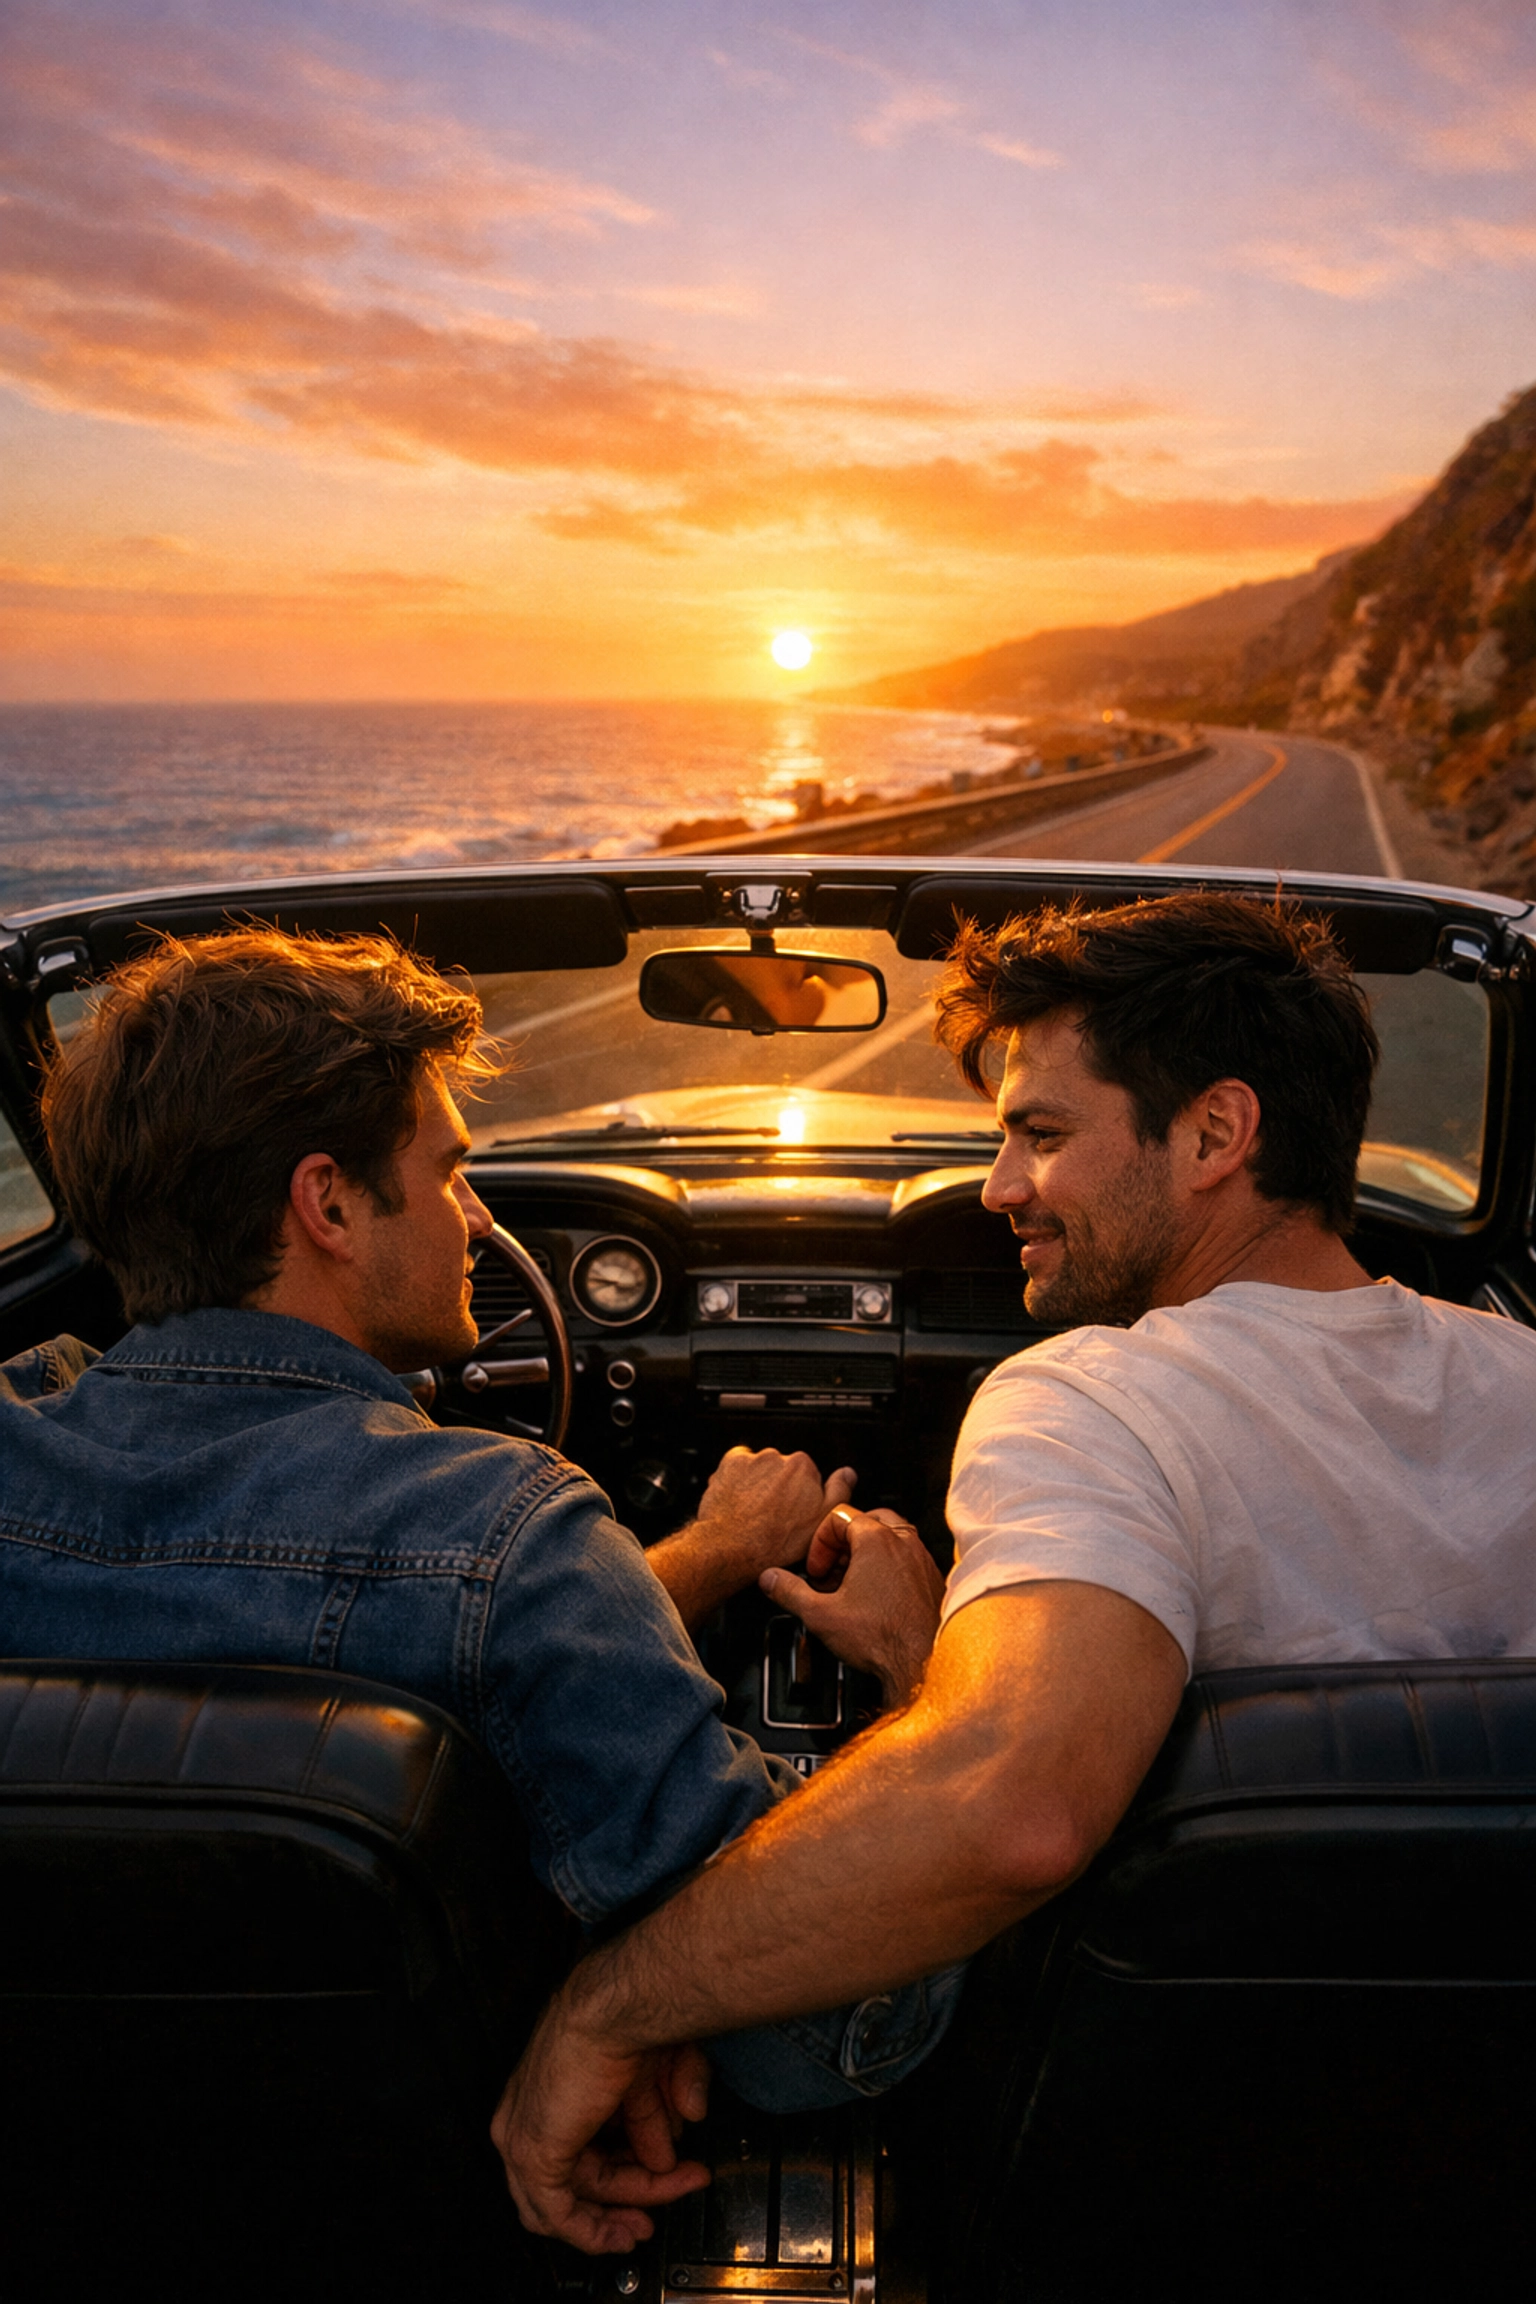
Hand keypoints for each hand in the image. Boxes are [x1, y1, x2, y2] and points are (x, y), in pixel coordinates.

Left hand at [491, 1996, 710, 2254]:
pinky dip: (590, 2232)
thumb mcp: (654, 2075)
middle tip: (659, 2207)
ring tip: (649, 2221)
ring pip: (568, 2196)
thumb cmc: (632, 2022)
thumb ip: (659, 2109)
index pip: (584, 2140)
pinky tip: (620, 2237)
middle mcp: (530, 2109)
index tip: (664, 2177)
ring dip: (614, 2214)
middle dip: (626, 2196)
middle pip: (576, 2172)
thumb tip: (677, 2132)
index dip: (626, 2167)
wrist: (620, 2010)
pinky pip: (557, 2212)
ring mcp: (523, 2132)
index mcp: (554, 2084)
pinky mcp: (531, 2154)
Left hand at [694, 1447, 856, 1581]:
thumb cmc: (776, 1542)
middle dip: (780, 1488)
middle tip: (774, 1516)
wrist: (733, 1548)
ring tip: (755, 1512)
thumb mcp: (821, 1522)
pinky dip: (739, 1477)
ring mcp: (751, 1460)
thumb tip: (848, 1474)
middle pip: (784, 1470)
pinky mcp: (730, 1464)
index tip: (794, 1514)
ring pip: (760, 1468)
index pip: (808, 1476)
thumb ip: (839, 1492)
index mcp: (804, 1467)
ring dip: (759, 1483)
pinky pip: (738, 1464)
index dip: (802, 1498)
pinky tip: (740, 1498)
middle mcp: (778, 1457)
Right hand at [760, 1509, 943, 1707]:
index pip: (839, 1517)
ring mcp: (922, 1560)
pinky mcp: (932, 1579)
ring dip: (867, 1554)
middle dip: (844, 1544)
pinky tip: (877, 1596)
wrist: (923, 1664)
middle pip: (868, 1520)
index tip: (817, 1570)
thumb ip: (790, 1591)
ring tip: (852, 1583)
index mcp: (876, 1540)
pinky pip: (907, 1558)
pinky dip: (889, 1567)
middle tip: (832, 1572)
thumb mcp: (821, 1615)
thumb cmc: (882, 1638)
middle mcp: (904, 1542)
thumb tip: (771, 1579)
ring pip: (891, 1537)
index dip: (819, 1544)